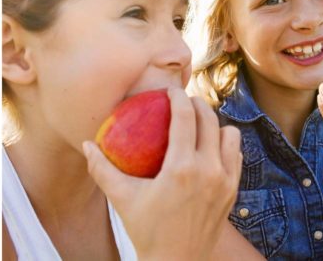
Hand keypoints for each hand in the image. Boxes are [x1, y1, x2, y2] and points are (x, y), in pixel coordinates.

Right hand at [83, 87, 242, 260]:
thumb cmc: (147, 230)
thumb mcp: (122, 199)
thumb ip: (102, 169)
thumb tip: (86, 145)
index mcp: (182, 168)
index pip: (186, 117)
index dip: (179, 97)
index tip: (170, 91)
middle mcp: (209, 170)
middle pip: (210, 119)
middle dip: (198, 104)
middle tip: (184, 102)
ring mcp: (225, 181)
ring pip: (230, 134)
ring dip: (216, 124)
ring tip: (199, 124)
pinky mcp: (233, 191)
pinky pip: (236, 155)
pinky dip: (226, 144)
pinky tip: (210, 147)